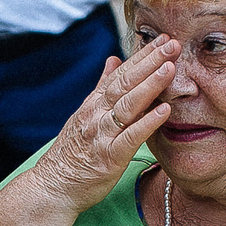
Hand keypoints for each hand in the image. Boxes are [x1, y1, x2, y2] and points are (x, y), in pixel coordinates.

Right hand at [28, 39, 177, 212]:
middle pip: (126, 83)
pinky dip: (147, 123)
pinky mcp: (109, 157)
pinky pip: (130, 137)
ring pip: (128, 105)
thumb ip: (101, 87)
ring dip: (150, 85)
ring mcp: (102, 135)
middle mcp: (97, 114)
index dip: (142, 55)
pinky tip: (164, 110)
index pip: (121, 73)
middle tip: (172, 44)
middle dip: (150, 61)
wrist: (53, 186)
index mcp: (94, 103)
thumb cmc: (72, 153)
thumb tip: (113, 60)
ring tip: (170, 68)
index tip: (163, 39)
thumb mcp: (85, 114)